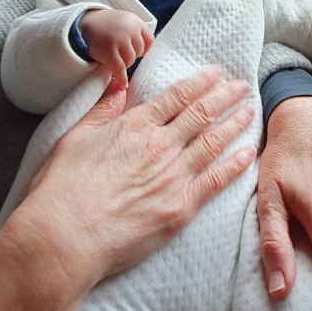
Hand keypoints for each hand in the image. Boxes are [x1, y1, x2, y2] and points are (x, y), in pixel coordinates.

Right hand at [0, 68, 254, 310]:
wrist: (63, 237)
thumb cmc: (61, 189)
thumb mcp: (75, 137)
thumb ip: (102, 109)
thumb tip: (119, 82)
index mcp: (134, 126)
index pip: (176, 97)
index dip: (200, 83)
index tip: (217, 73)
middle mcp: (159, 146)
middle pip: (201, 114)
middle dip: (225, 97)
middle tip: (242, 85)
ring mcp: (173, 177)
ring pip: (213, 142)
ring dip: (234, 124)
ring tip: (250, 110)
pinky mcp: (180, 208)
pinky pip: (216, 181)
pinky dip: (235, 165)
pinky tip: (247, 154)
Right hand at [80, 8, 153, 87]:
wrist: (84, 24)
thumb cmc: (107, 26)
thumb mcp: (124, 21)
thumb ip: (136, 32)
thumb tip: (148, 52)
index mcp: (134, 21)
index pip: (149, 40)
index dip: (144, 49)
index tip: (136, 52)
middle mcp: (128, 29)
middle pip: (139, 52)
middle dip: (131, 56)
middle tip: (120, 55)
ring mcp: (118, 40)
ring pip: (130, 61)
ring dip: (123, 64)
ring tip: (114, 60)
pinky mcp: (109, 51)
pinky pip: (120, 69)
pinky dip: (122, 78)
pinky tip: (123, 85)